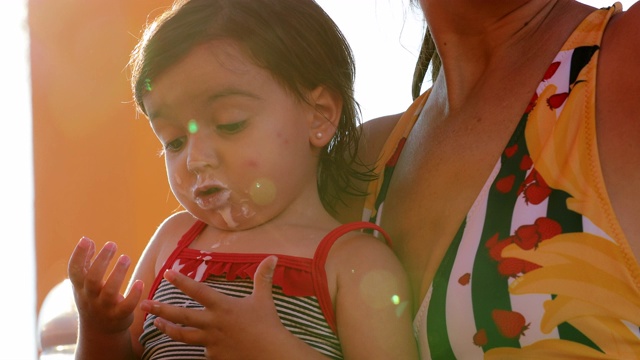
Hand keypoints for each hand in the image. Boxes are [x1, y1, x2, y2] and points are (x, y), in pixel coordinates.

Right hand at [68, 237, 142, 334]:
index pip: (74, 271)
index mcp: (80, 287)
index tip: (86, 240)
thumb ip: (85, 263)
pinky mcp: (119, 316)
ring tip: (126, 257)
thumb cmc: (92, 299)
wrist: (99, 331)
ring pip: (110, 291)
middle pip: (92, 279)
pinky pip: (127, 306)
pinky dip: (133, 294)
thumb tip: (87, 240)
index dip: (78, 256)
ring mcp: (104, 307)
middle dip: (102, 260)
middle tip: (112, 244)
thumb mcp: (84, 284)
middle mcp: (90, 297)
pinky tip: (140, 282)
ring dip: (118, 273)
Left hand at [140, 256, 287, 359]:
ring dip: (167, 329)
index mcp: (223, 306)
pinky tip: (191, 343)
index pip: (197, 291)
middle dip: (160, 309)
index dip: (181, 281)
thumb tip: (273, 257)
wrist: (271, 352)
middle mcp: (213, 323)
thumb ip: (263, 277)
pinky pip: (200, 350)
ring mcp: (211, 341)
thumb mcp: (264, 298)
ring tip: (155, 324)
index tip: (167, 273)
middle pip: (181, 316)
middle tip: (144, 304)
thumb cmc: (267, 324)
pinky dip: (195, 346)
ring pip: (182, 335)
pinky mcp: (213, 356)